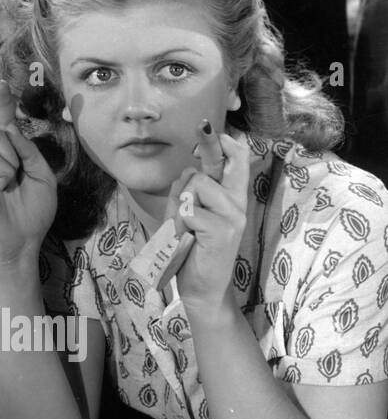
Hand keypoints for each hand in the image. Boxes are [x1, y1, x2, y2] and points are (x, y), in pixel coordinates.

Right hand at [0, 80, 55, 263]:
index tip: (3, 85)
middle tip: (11, 111)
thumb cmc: (33, 212)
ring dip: (14, 160)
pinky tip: (4, 187)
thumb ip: (29, 150)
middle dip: (4, 108)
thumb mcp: (42, 175)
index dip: (2, 104)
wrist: (21, 241)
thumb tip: (8, 129)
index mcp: (8, 156)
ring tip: (12, 182)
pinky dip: (5, 171)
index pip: (1, 124)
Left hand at [166, 129, 248, 310]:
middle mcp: (237, 202)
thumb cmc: (192, 247)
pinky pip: (188, 210)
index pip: (239, 159)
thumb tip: (191, 166)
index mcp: (232, 197)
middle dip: (207, 147)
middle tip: (200, 131)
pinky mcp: (222, 230)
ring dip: (180, 202)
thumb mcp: (190, 213)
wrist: (201, 288)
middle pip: (223, 162)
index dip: (223, 142)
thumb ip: (192, 191)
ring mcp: (233, 216)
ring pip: (196, 185)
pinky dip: (179, 222)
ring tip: (184, 225)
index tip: (207, 132)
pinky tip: (186, 237)